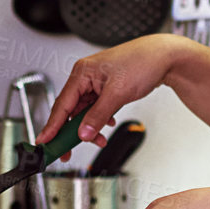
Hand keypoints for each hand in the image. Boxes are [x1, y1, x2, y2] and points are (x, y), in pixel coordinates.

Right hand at [38, 35, 179, 154]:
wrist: (165, 57)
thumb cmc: (143, 63)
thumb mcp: (117, 93)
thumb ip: (98, 115)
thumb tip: (84, 133)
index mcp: (82, 73)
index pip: (61, 104)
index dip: (52, 126)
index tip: (44, 142)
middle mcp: (86, 77)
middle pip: (71, 110)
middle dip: (72, 131)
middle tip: (67, 151)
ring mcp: (96, 82)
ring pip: (84, 111)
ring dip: (90, 127)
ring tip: (99, 139)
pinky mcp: (106, 88)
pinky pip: (96, 108)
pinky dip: (99, 120)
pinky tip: (107, 124)